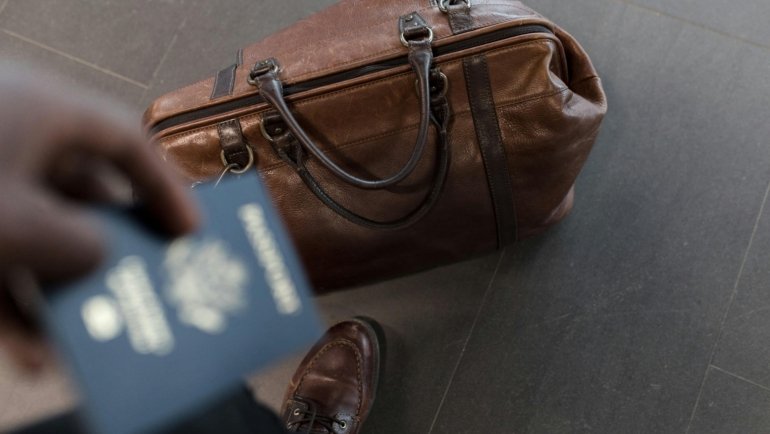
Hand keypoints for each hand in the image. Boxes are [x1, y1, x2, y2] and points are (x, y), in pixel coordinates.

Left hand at [0, 67, 199, 370]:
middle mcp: (10, 135)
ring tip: (86, 338)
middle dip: (111, 251)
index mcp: (41, 110)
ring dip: (59, 291)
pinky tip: (24, 351)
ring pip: (34, 236)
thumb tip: (96, 256)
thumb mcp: (23, 226)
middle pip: (82, 194)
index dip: (165, 190)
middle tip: (144, 285)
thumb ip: (82, 244)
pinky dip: (8, 303)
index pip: (126, 143)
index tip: (190, 234)